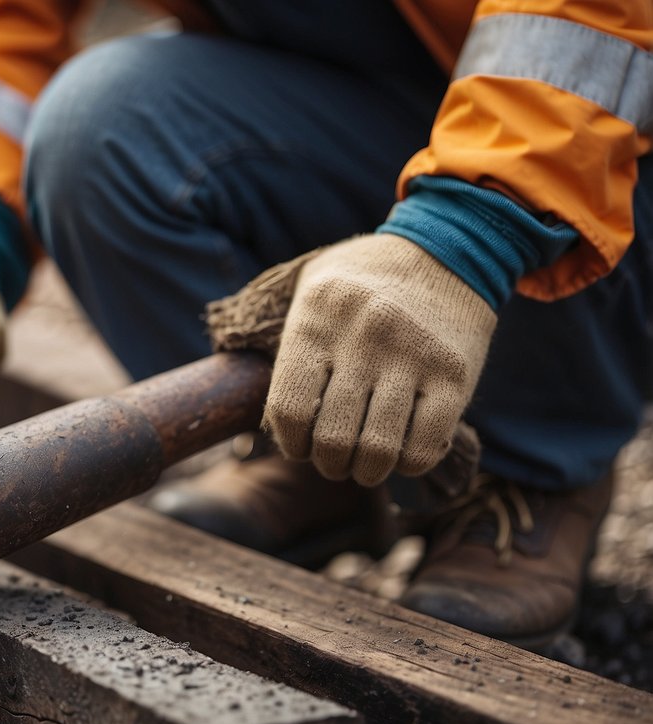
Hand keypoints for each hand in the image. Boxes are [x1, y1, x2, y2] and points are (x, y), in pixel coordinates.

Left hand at [263, 234, 495, 485]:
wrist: (445, 248)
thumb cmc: (362, 282)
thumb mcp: (311, 290)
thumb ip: (290, 347)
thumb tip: (272, 418)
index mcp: (317, 320)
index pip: (289, 410)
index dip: (290, 444)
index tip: (298, 447)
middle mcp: (363, 338)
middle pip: (334, 439)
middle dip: (329, 464)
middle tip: (334, 461)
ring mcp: (413, 357)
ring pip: (379, 451)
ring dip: (367, 471)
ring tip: (364, 464)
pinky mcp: (455, 375)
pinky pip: (425, 447)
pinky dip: (408, 465)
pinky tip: (401, 453)